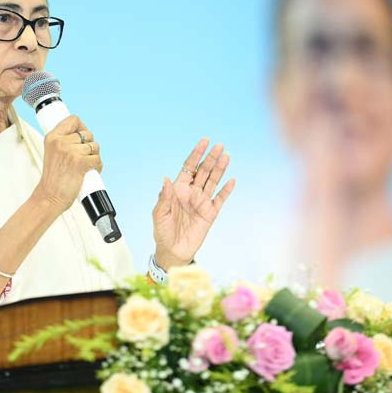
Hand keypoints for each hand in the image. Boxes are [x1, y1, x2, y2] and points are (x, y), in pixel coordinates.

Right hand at [34, 116, 101, 214]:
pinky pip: (98, 159)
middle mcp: (61, 142)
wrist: (49, 197)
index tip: (83, 136)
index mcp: (52, 137)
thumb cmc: (53, 179)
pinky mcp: (80, 162)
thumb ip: (63, 142)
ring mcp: (71, 151)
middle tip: (84, 157)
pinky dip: (98, 166)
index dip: (82, 127)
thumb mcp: (52, 153)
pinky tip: (91, 171)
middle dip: (90, 146)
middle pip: (88, 134)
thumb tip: (82, 134)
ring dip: (94, 157)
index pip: (73, 120)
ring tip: (86, 166)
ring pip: (95, 147)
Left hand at [152, 138, 235, 269]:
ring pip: (213, 181)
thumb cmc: (162, 231)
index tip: (204, 141)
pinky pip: (220, 199)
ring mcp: (202, 202)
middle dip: (211, 158)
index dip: (196, 154)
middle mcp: (191, 192)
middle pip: (203, 171)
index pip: (189, 167)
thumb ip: (164, 197)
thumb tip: (165, 179)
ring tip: (227, 156)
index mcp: (178, 189)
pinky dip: (226, 190)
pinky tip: (232, 180)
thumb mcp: (159, 214)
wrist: (173, 251)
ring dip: (220, 169)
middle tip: (219, 146)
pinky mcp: (210, 213)